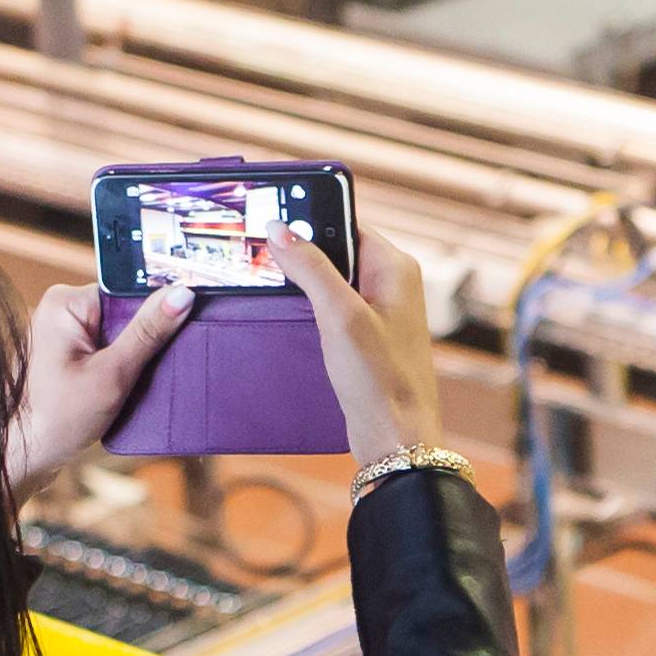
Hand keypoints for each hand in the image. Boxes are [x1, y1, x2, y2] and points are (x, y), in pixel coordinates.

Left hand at [9, 283, 188, 494]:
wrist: (24, 454)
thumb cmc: (58, 419)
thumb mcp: (112, 375)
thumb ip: (148, 332)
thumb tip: (182, 294)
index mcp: (67, 302)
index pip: (130, 293)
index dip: (155, 318)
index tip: (176, 339)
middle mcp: (62, 309)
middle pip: (126, 312)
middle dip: (144, 342)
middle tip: (146, 373)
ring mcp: (64, 331)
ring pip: (121, 333)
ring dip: (134, 359)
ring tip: (131, 385)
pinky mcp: (69, 352)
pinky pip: (108, 348)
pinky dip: (121, 368)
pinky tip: (123, 388)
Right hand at [266, 232, 439, 475]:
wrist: (395, 438)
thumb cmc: (381, 380)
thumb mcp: (340, 316)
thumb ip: (311, 269)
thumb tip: (280, 230)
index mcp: (395, 267)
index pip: (346, 223)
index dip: (310, 219)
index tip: (272, 216)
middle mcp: (391, 283)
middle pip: (336, 249)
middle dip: (301, 251)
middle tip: (260, 251)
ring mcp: (379, 309)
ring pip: (331, 278)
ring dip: (302, 280)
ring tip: (267, 280)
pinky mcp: (366, 334)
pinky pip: (332, 305)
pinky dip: (309, 305)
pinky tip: (288, 312)